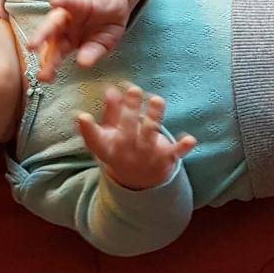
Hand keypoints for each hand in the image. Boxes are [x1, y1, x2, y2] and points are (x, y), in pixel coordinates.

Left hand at [29, 0, 142, 81]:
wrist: (114, 1)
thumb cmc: (104, 25)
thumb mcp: (102, 43)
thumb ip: (92, 52)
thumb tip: (83, 64)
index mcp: (67, 41)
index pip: (55, 55)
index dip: (48, 65)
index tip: (42, 77)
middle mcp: (63, 28)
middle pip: (51, 42)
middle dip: (44, 55)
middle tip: (38, 69)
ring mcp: (69, 14)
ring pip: (53, 23)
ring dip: (43, 32)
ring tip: (34, 43)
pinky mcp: (78, 1)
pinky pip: (69, 1)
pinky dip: (62, 1)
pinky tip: (54, 1)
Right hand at [77, 85, 197, 190]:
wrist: (140, 183)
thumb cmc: (121, 150)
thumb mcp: (110, 136)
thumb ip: (111, 112)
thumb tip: (111, 89)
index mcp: (108, 149)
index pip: (94, 140)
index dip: (87, 129)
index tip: (82, 116)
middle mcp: (126, 153)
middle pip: (127, 130)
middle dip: (130, 110)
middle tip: (134, 89)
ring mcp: (147, 156)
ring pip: (150, 134)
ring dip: (154, 117)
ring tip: (157, 100)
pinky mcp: (165, 159)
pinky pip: (175, 152)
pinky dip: (182, 147)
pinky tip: (191, 140)